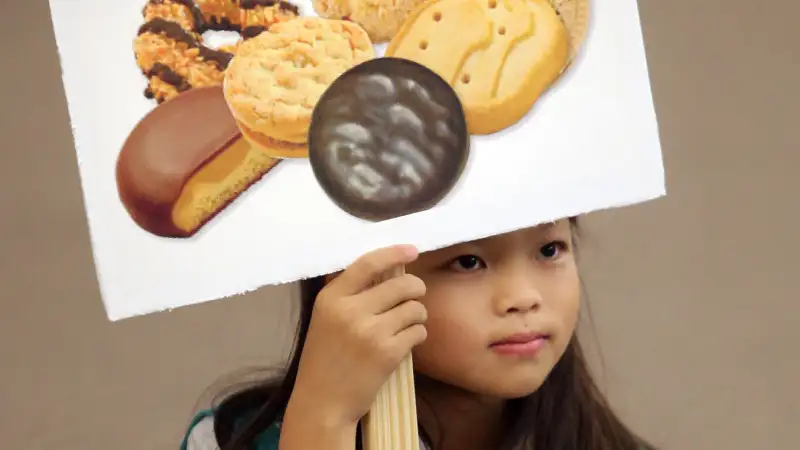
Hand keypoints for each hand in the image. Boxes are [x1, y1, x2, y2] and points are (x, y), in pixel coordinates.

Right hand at [287, 245, 427, 427]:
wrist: (323, 403)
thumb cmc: (324, 359)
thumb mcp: (324, 318)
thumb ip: (348, 293)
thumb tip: (384, 267)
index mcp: (331, 298)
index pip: (368, 263)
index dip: (394, 253)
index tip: (412, 249)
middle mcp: (350, 311)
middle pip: (401, 284)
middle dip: (416, 288)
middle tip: (415, 295)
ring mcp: (370, 332)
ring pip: (414, 308)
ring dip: (418, 314)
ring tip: (408, 323)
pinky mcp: (388, 353)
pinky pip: (418, 332)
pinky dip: (417, 335)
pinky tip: (405, 342)